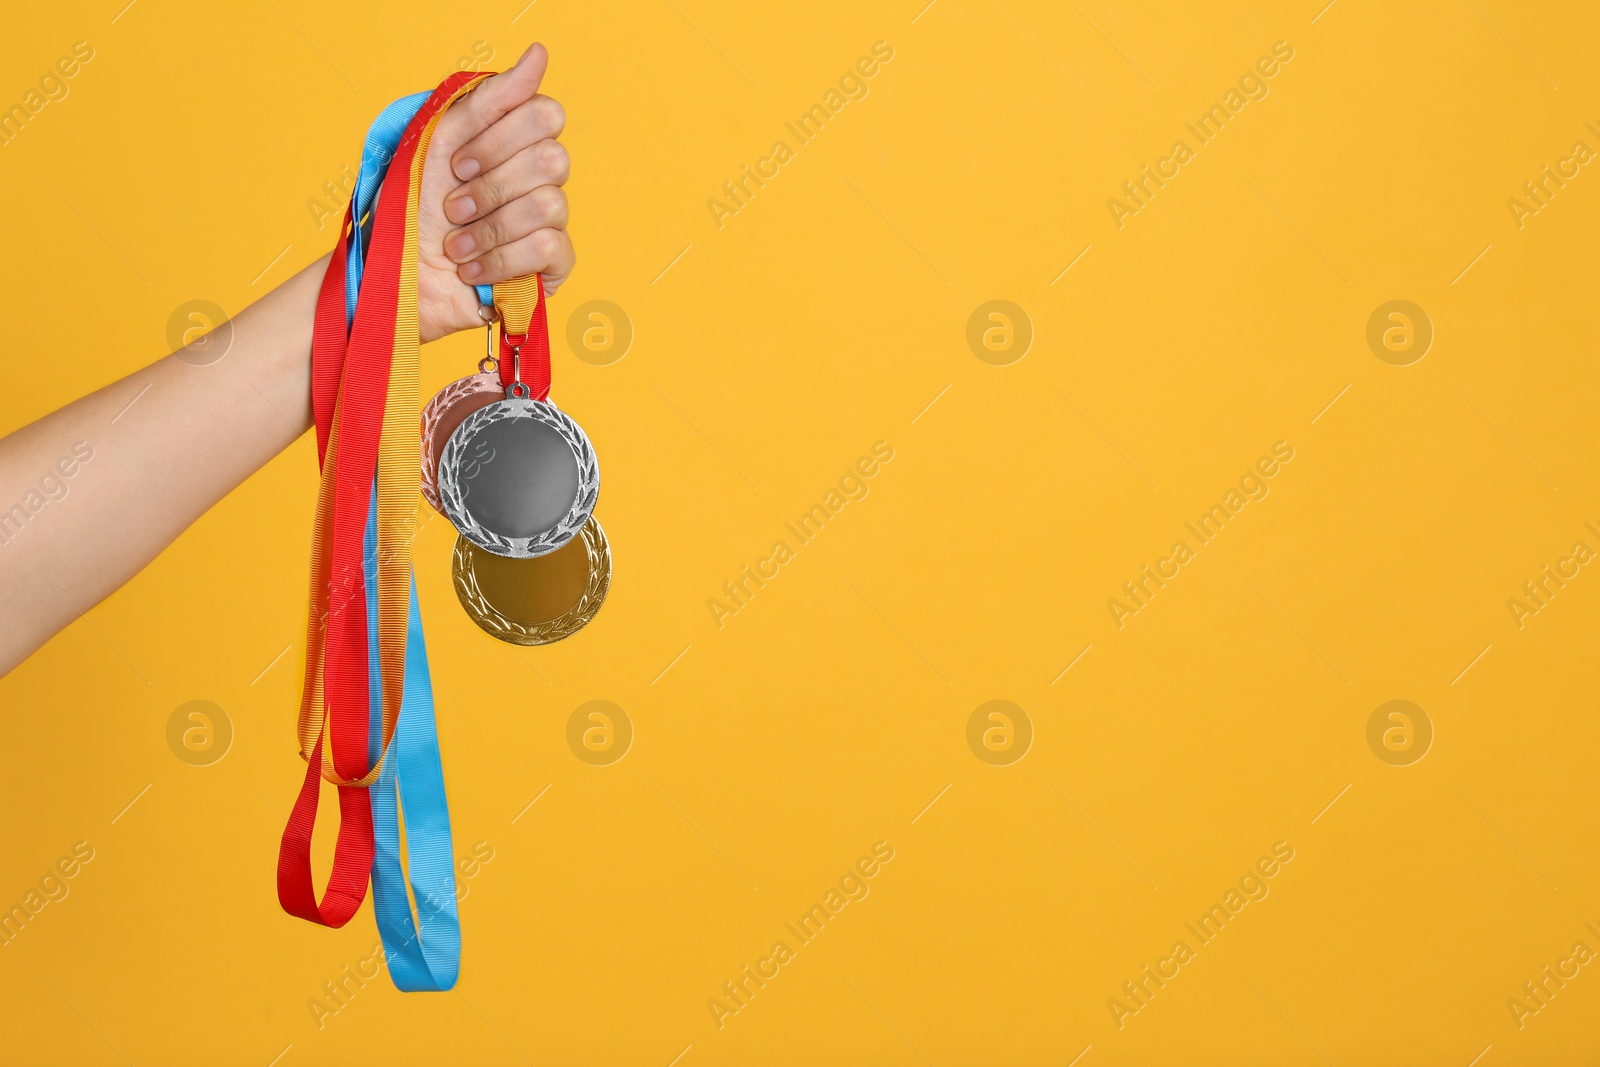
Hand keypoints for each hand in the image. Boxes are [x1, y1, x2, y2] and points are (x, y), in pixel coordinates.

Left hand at [416, 44, 574, 342]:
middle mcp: (538, 180)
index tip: (456, 163)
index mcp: (515, 144)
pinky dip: (501, 258)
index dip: (500, 138)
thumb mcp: (439, 143)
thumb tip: (538, 53)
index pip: (546, 115)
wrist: (398, 278)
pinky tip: (472, 270)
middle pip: (553, 159)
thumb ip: (489, 100)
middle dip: (491, 186)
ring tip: (454, 246)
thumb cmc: (413, 212)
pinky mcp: (551, 267)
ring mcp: (548, 222)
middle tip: (452, 206)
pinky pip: (549, 247)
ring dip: (489, 228)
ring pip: (550, 204)